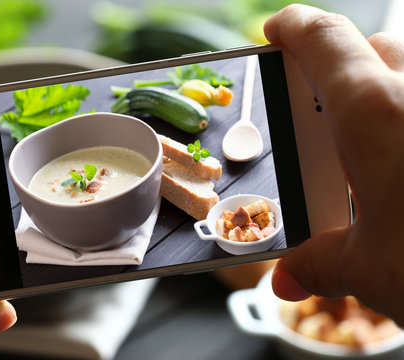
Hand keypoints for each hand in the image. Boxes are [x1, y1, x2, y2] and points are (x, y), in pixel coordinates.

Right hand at [265, 5, 403, 325]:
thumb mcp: (371, 270)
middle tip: (324, 111)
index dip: (295, 26)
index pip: (325, 41)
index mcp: (376, 117)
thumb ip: (322, 264)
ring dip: (388, 95)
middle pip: (375, 49)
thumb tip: (291, 277)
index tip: (278, 29)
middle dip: (343, 69)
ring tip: (377, 147)